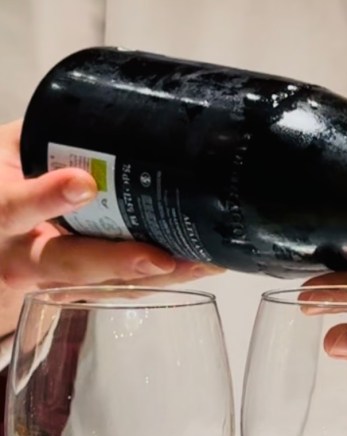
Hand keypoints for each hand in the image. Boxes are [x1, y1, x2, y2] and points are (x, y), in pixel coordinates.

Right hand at [0, 120, 214, 336]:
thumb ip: (37, 136)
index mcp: (1, 213)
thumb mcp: (5, 155)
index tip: (82, 183)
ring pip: (105, 287)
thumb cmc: (4, 190)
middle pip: (70, 265)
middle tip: (162, 257)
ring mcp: (55, 284)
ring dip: (157, 278)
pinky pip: (122, 293)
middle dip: (118, 262)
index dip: (47, 197)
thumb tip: (92, 104)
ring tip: (200, 262)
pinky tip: (196, 268)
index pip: (16, 206)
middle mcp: (25, 259)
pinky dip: (162, 283)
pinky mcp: (81, 294)